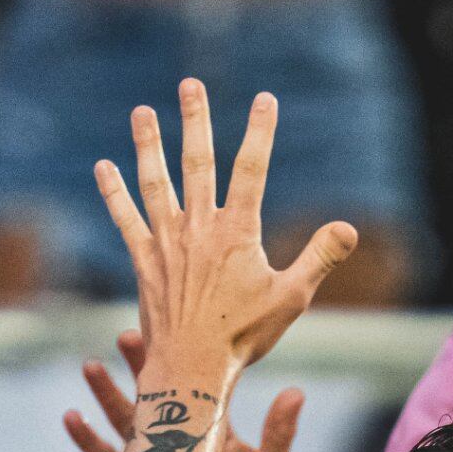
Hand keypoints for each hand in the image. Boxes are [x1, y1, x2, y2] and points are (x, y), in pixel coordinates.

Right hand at [67, 325, 304, 451]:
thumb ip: (279, 434)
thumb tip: (296, 392)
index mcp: (211, 428)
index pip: (193, 386)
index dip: (182, 361)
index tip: (171, 333)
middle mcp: (178, 439)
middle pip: (154, 395)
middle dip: (139, 366)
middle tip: (126, 335)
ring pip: (125, 420)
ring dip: (107, 394)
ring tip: (90, 366)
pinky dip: (88, 440)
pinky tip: (72, 418)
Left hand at [90, 79, 356, 391]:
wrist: (192, 367)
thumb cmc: (245, 336)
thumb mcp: (292, 297)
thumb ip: (319, 257)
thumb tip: (348, 227)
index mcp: (238, 232)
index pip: (252, 169)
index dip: (260, 132)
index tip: (266, 99)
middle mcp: (200, 228)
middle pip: (198, 162)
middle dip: (196, 120)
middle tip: (191, 84)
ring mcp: (168, 242)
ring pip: (157, 182)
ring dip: (149, 144)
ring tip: (142, 112)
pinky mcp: (144, 261)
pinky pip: (126, 219)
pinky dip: (114, 192)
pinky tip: (103, 167)